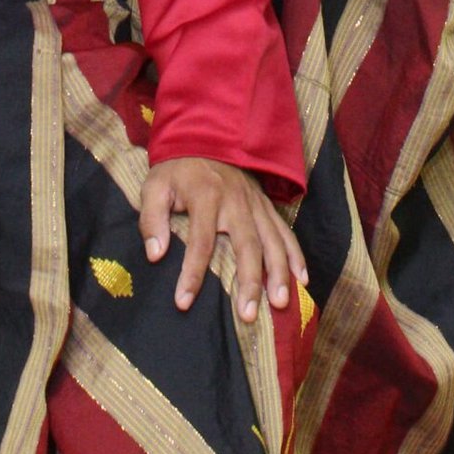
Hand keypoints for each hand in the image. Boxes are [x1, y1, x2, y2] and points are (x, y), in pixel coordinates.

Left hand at [138, 156, 307, 322]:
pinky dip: (296, 256)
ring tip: (280, 304)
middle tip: (247, 315)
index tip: (184, 302)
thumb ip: (151, 219)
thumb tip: (155, 255)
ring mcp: (256, 204)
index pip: (201, 241)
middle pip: (247, 245)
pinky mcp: (267, 206)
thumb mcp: (154, 187)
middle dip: (249, 282)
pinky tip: (301, 280)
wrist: (205, 138)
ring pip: (273, 241)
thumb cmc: (177, 171)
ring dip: (278, 274)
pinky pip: (286, 232)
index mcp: (207, 196)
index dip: (192, 273)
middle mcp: (237, 201)